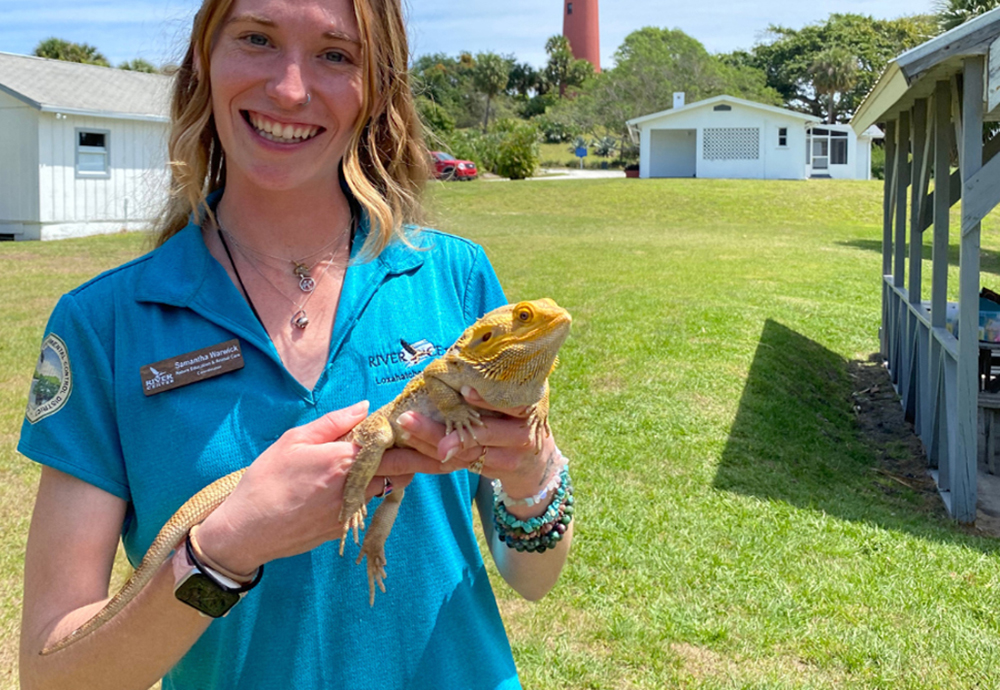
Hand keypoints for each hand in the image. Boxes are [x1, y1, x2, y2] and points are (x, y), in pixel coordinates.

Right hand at [194, 401, 413, 574]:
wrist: (249, 530)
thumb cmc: (267, 479)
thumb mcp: (295, 440)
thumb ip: (334, 422)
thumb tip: (365, 407)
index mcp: (344, 460)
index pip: (394, 448)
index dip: (407, 438)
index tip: (410, 428)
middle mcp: (356, 487)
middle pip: (403, 471)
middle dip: (414, 458)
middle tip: (412, 446)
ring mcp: (354, 511)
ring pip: (390, 489)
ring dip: (395, 475)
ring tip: (384, 460)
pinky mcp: (346, 527)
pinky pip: (371, 505)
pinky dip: (373, 492)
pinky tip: (358, 483)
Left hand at [392, 387, 561, 505]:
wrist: (539, 462)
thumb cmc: (521, 414)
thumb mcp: (520, 394)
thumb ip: (497, 384)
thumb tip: (456, 364)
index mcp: (531, 408)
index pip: (512, 405)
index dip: (487, 400)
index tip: (464, 391)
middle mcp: (523, 436)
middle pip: (480, 435)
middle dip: (440, 430)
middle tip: (408, 420)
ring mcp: (511, 459)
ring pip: (466, 455)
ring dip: (429, 445)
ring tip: (403, 432)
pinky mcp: (494, 474)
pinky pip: (461, 467)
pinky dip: (434, 460)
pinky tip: (411, 450)